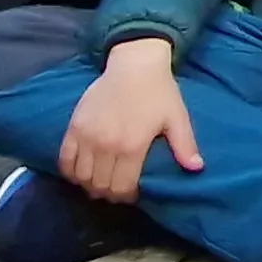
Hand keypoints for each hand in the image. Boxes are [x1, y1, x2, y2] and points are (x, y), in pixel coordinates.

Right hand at [59, 36, 198, 204]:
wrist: (134, 64)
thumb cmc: (159, 92)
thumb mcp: (177, 117)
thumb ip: (184, 145)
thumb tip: (196, 168)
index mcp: (132, 146)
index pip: (121, 187)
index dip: (125, 197)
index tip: (131, 194)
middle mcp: (106, 145)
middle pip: (99, 185)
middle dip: (108, 193)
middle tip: (115, 189)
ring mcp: (86, 136)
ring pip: (81, 177)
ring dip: (89, 185)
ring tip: (99, 181)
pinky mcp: (74, 127)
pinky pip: (64, 160)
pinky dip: (70, 172)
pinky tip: (80, 172)